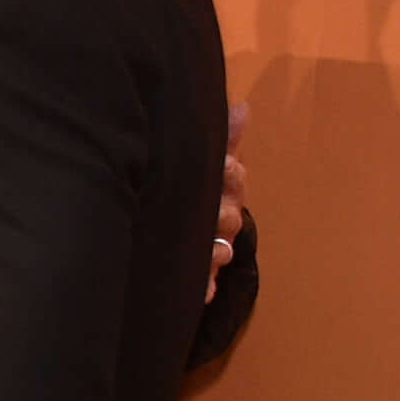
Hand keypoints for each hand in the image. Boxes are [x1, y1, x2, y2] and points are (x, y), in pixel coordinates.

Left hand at [208, 101, 249, 302]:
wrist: (157, 233)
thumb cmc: (189, 190)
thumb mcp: (205, 164)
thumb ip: (223, 139)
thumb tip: (243, 106)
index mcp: (223, 191)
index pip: (233, 177)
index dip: (229, 173)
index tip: (225, 165)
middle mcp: (221, 221)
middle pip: (229, 215)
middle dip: (220, 213)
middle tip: (212, 210)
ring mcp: (210, 249)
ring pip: (220, 249)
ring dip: (213, 251)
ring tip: (208, 252)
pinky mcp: (196, 274)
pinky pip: (204, 283)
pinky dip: (204, 288)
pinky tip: (203, 294)